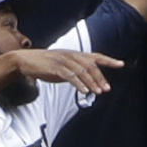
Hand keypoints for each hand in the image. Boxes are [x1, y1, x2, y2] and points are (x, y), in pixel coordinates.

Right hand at [10, 47, 124, 94]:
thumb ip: (75, 73)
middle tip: (107, 89)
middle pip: (90, 65)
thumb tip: (87, 83)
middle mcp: (71, 55)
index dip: (109, 60)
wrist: (25, 61)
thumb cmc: (44, 65)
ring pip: (82, 71)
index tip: (121, 64)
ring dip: (92, 82)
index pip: (95, 56)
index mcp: (74, 55)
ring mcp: (63, 60)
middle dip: (100, 77)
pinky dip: (78, 83)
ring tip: (98, 92)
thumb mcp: (63, 68)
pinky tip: (84, 91)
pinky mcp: (55, 67)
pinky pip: (70, 76)